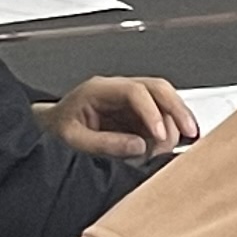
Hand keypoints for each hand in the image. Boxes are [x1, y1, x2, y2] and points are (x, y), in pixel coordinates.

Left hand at [49, 74, 196, 158]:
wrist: (46, 131)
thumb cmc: (55, 132)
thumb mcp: (74, 141)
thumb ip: (106, 143)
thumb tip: (140, 146)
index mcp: (99, 90)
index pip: (135, 91)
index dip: (152, 112)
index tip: (159, 135)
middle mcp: (117, 90)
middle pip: (157, 88)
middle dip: (177, 109)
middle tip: (190, 132)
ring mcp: (129, 102)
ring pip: (164, 101)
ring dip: (175, 122)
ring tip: (172, 148)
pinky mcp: (135, 116)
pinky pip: (160, 117)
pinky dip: (171, 130)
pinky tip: (171, 145)